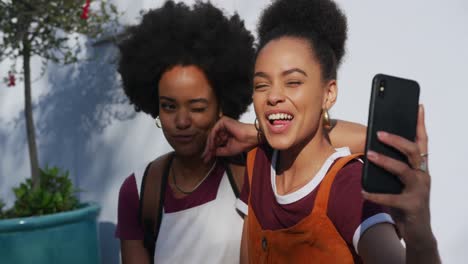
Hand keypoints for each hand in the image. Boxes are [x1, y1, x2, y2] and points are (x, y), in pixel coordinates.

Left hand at [202, 116, 258, 162]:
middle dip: (208, 148)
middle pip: (213, 138)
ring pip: (212, 134)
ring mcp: (223, 123)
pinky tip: (211, 146)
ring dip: (209, 144)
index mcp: (226, 133)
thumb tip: (209, 154)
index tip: (206, 158)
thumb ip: (217, 151)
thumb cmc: (242, 143)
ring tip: (208, 152)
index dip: (210, 150)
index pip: (215, 141)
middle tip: (205, 156)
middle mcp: (223, 127)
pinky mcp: (222, 121)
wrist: (249, 138)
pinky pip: (214, 130)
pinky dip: (212, 139)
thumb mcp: (227, 150)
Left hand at [362, 105, 438, 255]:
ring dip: (385, 161)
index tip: (418, 106)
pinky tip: (363, 192)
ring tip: (369, 155)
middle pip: (413, 151)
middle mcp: (423, 176)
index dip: (420, 124)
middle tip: (379, 133)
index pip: (422, 142)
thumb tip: (372, 149)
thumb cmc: (405, 201)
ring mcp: (419, 191)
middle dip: (397, 140)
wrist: (416, 231)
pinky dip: (375, 195)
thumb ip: (392, 167)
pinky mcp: (412, 205)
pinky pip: (391, 198)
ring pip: (403, 170)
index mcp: (420, 167)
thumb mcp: (399, 182)